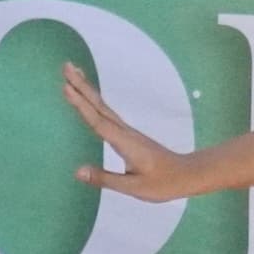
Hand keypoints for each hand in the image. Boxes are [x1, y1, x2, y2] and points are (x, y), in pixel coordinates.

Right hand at [64, 61, 199, 200]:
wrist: (188, 175)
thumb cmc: (163, 183)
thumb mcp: (134, 187)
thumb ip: (105, 178)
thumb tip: (77, 171)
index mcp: (125, 143)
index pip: (98, 121)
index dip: (81, 104)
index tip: (66, 87)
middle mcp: (125, 132)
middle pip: (100, 105)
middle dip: (82, 86)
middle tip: (66, 66)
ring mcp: (128, 131)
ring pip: (104, 106)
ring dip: (87, 89)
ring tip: (74, 73)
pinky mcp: (129, 134)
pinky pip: (108, 113)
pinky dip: (96, 102)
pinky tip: (91, 99)